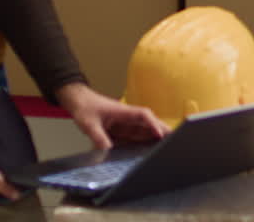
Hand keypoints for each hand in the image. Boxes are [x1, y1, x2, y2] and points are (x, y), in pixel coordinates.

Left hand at [55, 82, 170, 149]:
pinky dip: (145, 143)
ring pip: (146, 131)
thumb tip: (108, 152)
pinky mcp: (123, 130)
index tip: (160, 134)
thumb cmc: (85, 107)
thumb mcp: (89, 124)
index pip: (143, 115)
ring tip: (167, 150)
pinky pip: (137, 137)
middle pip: (150, 123)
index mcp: (123, 111)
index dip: (153, 124)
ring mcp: (127, 124)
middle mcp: (128, 117)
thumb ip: (99, 138)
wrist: (78, 101)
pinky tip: (151, 151)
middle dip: (162, 131)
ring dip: (156, 139)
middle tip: (175, 142)